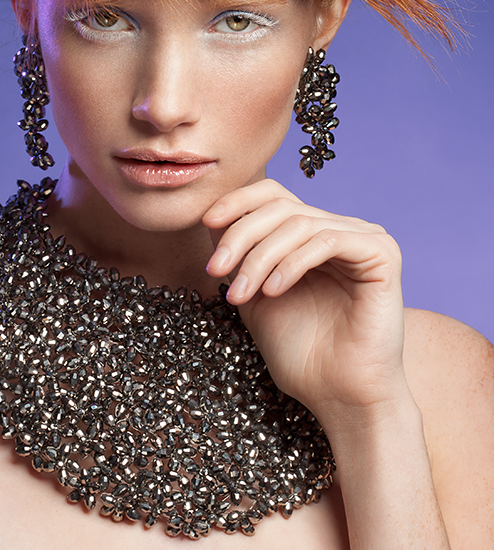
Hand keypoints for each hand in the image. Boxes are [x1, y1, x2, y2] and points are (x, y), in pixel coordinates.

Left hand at [202, 179, 408, 424]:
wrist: (337, 395)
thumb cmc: (299, 351)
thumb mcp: (254, 293)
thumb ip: (239, 255)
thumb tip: (212, 218)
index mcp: (311, 234)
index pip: (272, 195)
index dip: (237, 202)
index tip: (206, 224)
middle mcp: (340, 229)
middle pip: (280, 207)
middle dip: (240, 236)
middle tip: (215, 270)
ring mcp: (364, 239)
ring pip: (298, 223)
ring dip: (259, 257)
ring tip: (241, 294)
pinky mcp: (382, 255)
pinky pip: (328, 241)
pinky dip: (292, 263)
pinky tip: (273, 291)